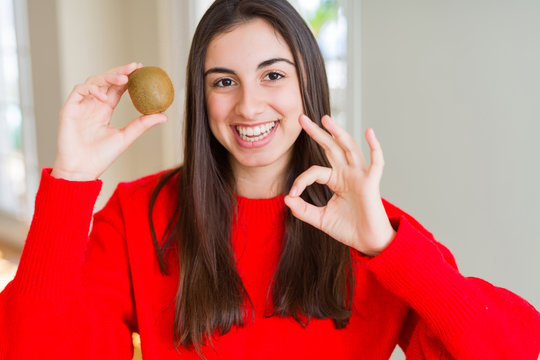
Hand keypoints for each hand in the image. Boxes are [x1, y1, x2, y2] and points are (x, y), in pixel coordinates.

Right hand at [51, 62, 166, 180]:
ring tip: (124, 79)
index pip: (117, 89)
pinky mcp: (69, 108)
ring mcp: (80, 105)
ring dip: (108, 77)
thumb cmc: (101, 157)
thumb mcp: (125, 138)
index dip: (128, 78)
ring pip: (94, 82)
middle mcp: (92, 105)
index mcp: (104, 110)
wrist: (81, 169)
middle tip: (135, 67)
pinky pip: (79, 91)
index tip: (142, 70)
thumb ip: (142, 125)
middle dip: (120, 71)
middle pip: (106, 81)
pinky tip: (104, 95)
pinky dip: (92, 89)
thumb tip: (164, 115)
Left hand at [284, 114, 395, 256]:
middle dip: (317, 132)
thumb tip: (285, 199)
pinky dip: (374, 147)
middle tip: (301, 118)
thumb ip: (303, 210)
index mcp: (336, 180)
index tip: (292, 194)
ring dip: (338, 132)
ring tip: (325, 119)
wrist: (367, 243)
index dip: (301, 180)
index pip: (314, 171)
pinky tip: (369, 132)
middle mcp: (347, 174)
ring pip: (349, 148)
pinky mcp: (371, 183)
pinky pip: (376, 162)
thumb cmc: (348, 229)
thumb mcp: (320, 219)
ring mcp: (360, 176)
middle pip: (331, 147)